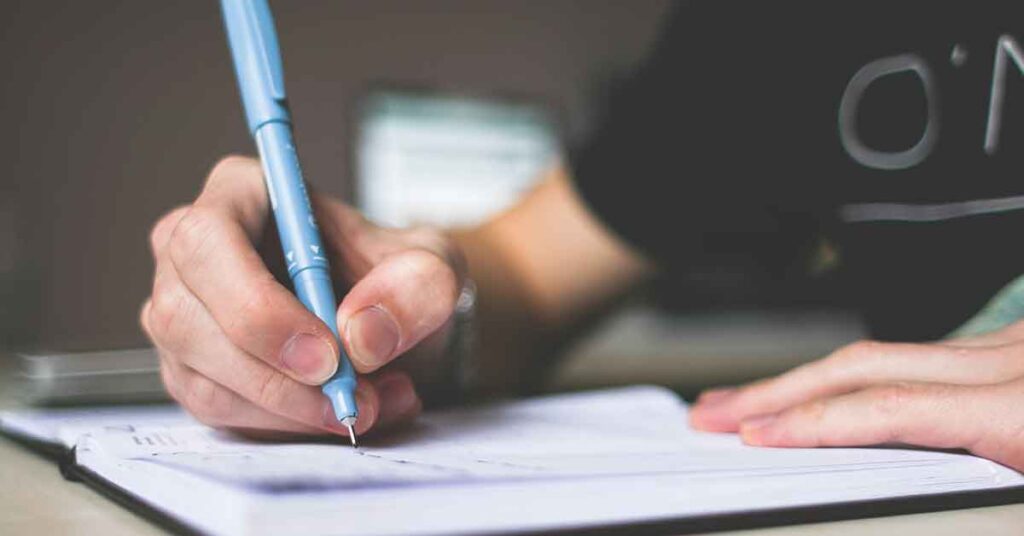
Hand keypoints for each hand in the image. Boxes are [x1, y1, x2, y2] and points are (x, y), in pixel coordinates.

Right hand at [141, 156, 464, 438]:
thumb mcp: (433, 266)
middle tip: (350, 398)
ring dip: (291, 410)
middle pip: (186, 318)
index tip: (326, 355)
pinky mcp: (191, 371)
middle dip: (276, 376)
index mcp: (239, 193)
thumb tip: (362, 335)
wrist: (391, 321)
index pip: (208, 241)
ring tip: (370, 404)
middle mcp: (191, 251)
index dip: (257, 305)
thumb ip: (416, 286)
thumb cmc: (396, 276)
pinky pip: (219, 412)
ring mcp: (182, 314)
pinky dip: (286, 426)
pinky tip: (340, 411)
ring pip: (203, 378)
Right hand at [690, 323, 1023, 471]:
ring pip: (881, 353)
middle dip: (776, 389)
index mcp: (1023, 409)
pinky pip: (917, 354)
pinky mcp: (1011, 345)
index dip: (810, 422)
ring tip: (751, 401)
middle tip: (714, 411)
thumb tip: (901, 496)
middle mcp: (1010, 362)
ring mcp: (1010, 346)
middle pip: (863, 365)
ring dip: (807, 378)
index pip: (888, 409)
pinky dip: (858, 374)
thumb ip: (988, 502)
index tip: (751, 436)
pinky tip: (826, 389)